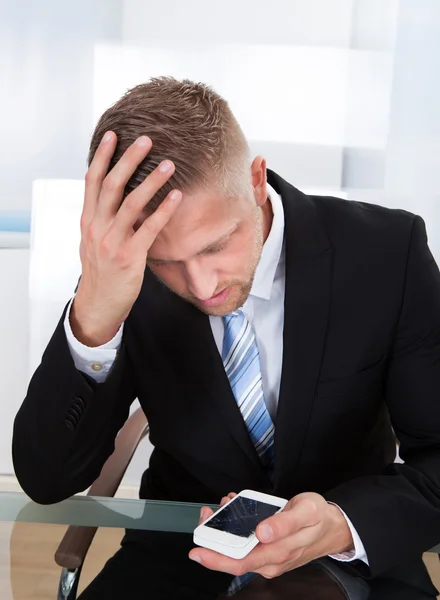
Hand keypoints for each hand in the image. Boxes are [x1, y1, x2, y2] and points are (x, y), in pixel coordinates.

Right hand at [71, 132, 181, 345]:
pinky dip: (163, 211)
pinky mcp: (129, 257)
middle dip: (128, 160)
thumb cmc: (100, 271)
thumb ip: (102, 218)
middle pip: (111, 185)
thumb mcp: (93, 241)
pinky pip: (148, 229)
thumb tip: (114, 196)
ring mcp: (112, 241)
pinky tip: (176, 198)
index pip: (92, 181)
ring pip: (130, 204)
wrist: (98, 304)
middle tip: (146, 140)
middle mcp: (97, 227)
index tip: (113, 135)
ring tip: (168, 164)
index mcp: (88, 220)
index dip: (102, 156)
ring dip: (150, 181)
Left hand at [190, 492, 353, 578]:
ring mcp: (268, 556)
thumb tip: (263, 532)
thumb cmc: (319, 518)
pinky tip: (236, 509)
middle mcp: (270, 560)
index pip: (240, 562)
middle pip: (233, 557)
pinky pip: (246, 543)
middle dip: (214, 537)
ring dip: (225, 528)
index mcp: (277, 553)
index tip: (197, 549)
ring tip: (223, 505)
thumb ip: (285, 523)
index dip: (215, 558)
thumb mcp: (306, 512)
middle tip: (207, 514)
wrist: (333, 526)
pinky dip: (236, 526)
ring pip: (237, 549)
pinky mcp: (268, 550)